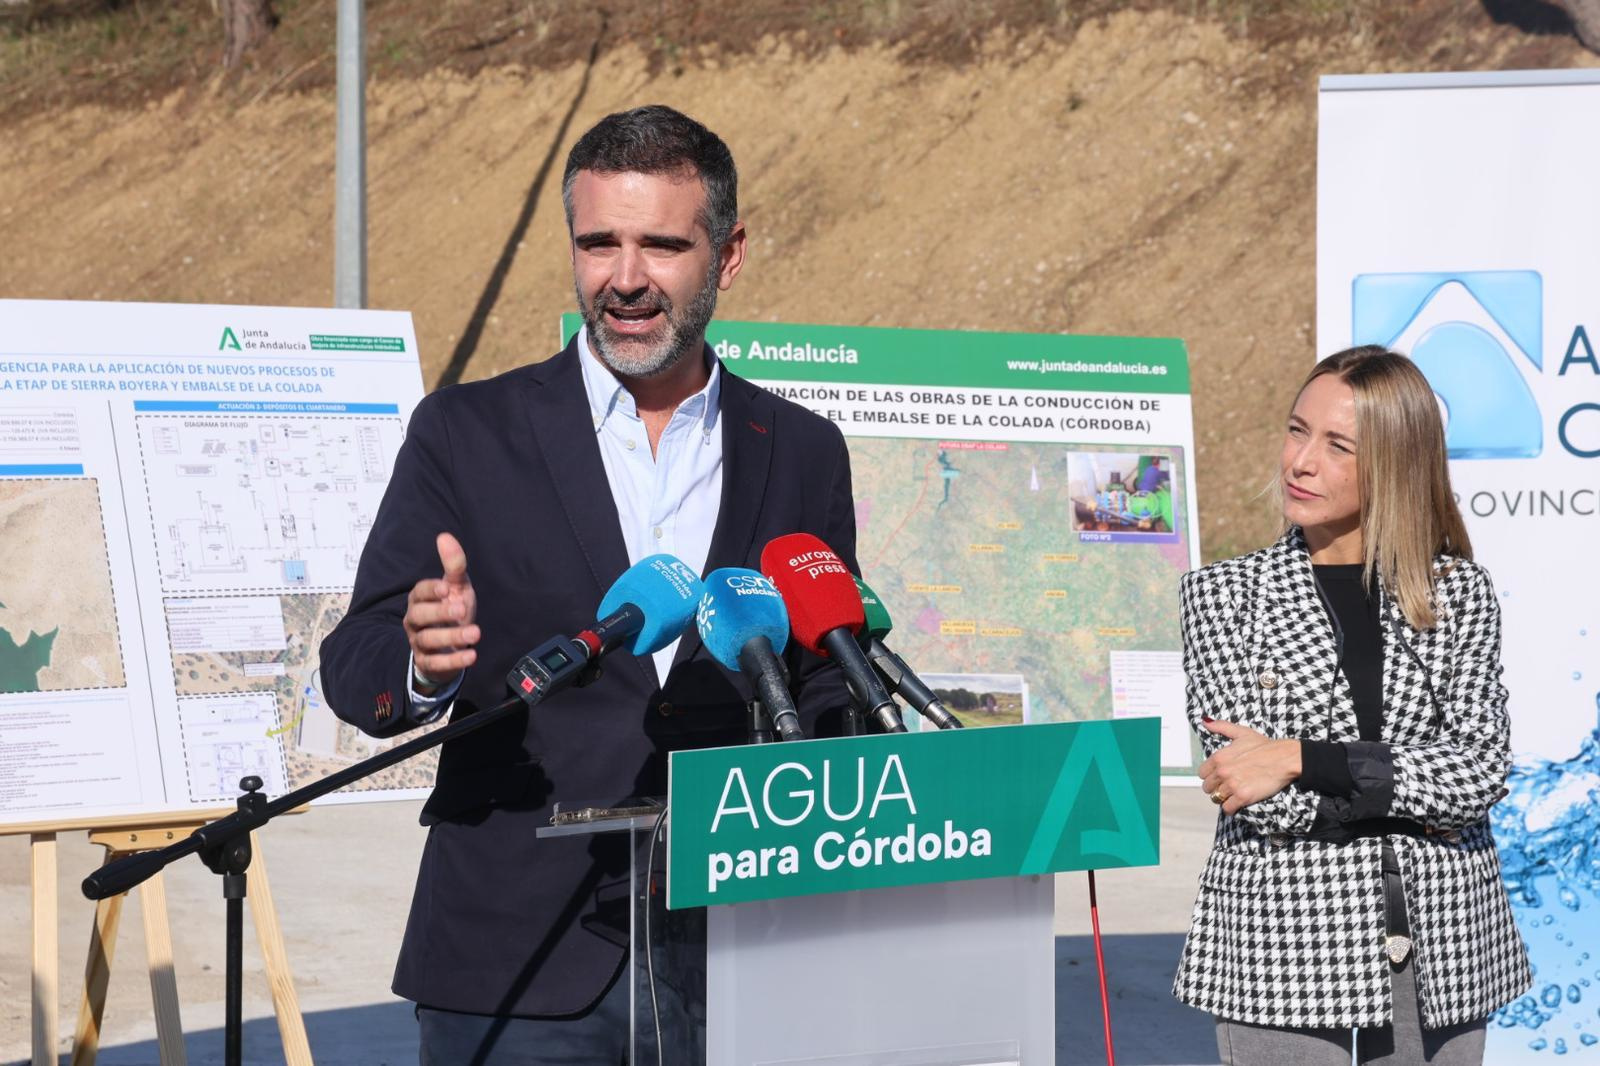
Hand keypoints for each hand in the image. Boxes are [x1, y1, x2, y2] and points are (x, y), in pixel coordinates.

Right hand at [402, 532, 479, 691]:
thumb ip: (453, 565)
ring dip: (451, 636)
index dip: (430, 590)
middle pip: (419, 616)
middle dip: (439, 612)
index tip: (446, 588)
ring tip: (476, 633)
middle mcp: (415, 620)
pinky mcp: (428, 663)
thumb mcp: (456, 587)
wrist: (450, 645)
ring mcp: (419, 642)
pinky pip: (435, 664)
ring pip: (427, 640)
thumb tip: (444, 536)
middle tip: (462, 609)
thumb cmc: (452, 610)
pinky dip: (453, 661)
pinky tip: (471, 656)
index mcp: (420, 599)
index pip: (419, 592)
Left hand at [1197, 719, 1301, 815]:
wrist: (1284, 758)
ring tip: (1232, 794)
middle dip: (1216, 788)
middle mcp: (1222, 771)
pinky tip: (1236, 803)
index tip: (1218, 777)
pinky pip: (1227, 808)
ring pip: (1216, 798)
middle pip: (1208, 787)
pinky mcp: (1243, 796)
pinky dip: (1231, 808)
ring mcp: (1232, 785)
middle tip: (1226, 786)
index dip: (1210, 776)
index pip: (1202, 773)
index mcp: (1219, 757)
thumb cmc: (1265, 746)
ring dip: (1223, 798)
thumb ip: (1221, 727)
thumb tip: (1205, 722)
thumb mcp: (1241, 733)